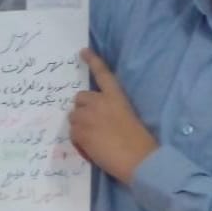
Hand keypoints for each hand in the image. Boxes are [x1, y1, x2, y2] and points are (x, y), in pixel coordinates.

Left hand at [69, 48, 157, 183]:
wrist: (139, 159)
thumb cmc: (140, 142)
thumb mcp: (128, 117)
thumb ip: (111, 112)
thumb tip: (96, 119)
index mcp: (116, 97)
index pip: (103, 74)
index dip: (92, 61)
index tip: (83, 51)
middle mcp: (100, 102)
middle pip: (79, 98)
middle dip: (82, 108)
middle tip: (92, 124)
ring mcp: (88, 116)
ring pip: (73, 116)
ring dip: (79, 125)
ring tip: (93, 138)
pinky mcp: (80, 132)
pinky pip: (72, 132)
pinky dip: (78, 140)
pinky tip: (91, 147)